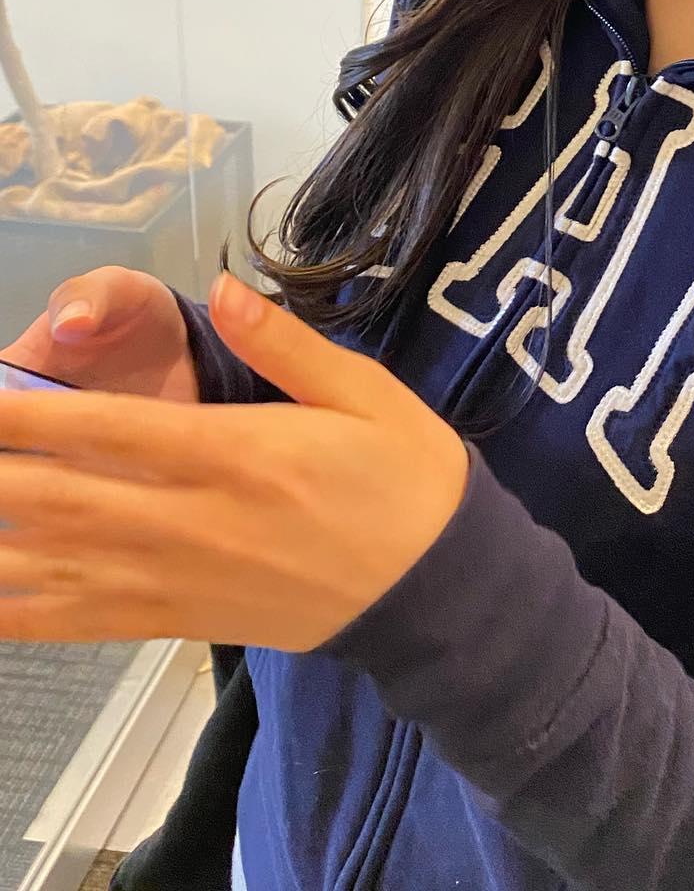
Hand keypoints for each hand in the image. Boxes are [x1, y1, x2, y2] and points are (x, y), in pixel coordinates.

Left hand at [0, 270, 471, 649]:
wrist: (436, 590)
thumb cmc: (404, 477)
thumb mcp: (367, 393)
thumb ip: (287, 345)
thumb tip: (221, 289)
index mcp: (237, 456)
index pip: (108, 432)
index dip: (29, 416)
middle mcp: (193, 523)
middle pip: (62, 500)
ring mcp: (180, 581)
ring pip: (58, 565)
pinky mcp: (180, 621)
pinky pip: (83, 621)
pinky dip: (21, 613)